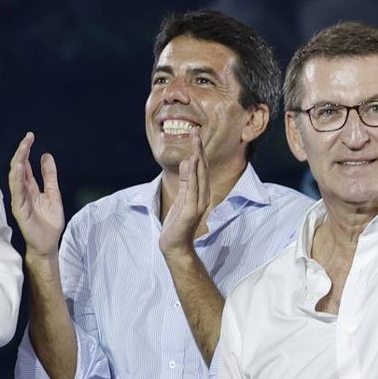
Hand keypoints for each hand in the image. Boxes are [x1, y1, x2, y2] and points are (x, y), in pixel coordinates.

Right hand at [9, 132, 64, 258]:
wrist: (48, 244)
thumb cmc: (49, 222)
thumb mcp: (54, 194)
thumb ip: (49, 176)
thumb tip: (46, 155)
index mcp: (30, 188)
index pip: (25, 166)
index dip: (26, 151)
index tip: (30, 137)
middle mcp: (22, 192)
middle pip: (18, 168)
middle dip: (22, 152)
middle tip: (27, 138)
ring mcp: (19, 200)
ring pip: (15, 177)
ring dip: (18, 162)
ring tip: (23, 149)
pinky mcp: (19, 209)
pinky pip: (16, 192)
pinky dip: (17, 179)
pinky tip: (19, 168)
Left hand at [158, 130, 208, 255]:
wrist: (175, 246)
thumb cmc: (177, 224)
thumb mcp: (181, 198)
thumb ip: (186, 181)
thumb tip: (189, 161)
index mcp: (200, 193)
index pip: (201, 169)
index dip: (199, 151)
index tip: (195, 134)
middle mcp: (202, 197)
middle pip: (202, 169)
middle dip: (199, 150)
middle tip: (196, 131)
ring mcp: (197, 204)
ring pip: (199, 176)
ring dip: (197, 158)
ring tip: (195, 141)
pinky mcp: (190, 211)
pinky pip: (191, 189)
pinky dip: (192, 175)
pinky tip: (192, 162)